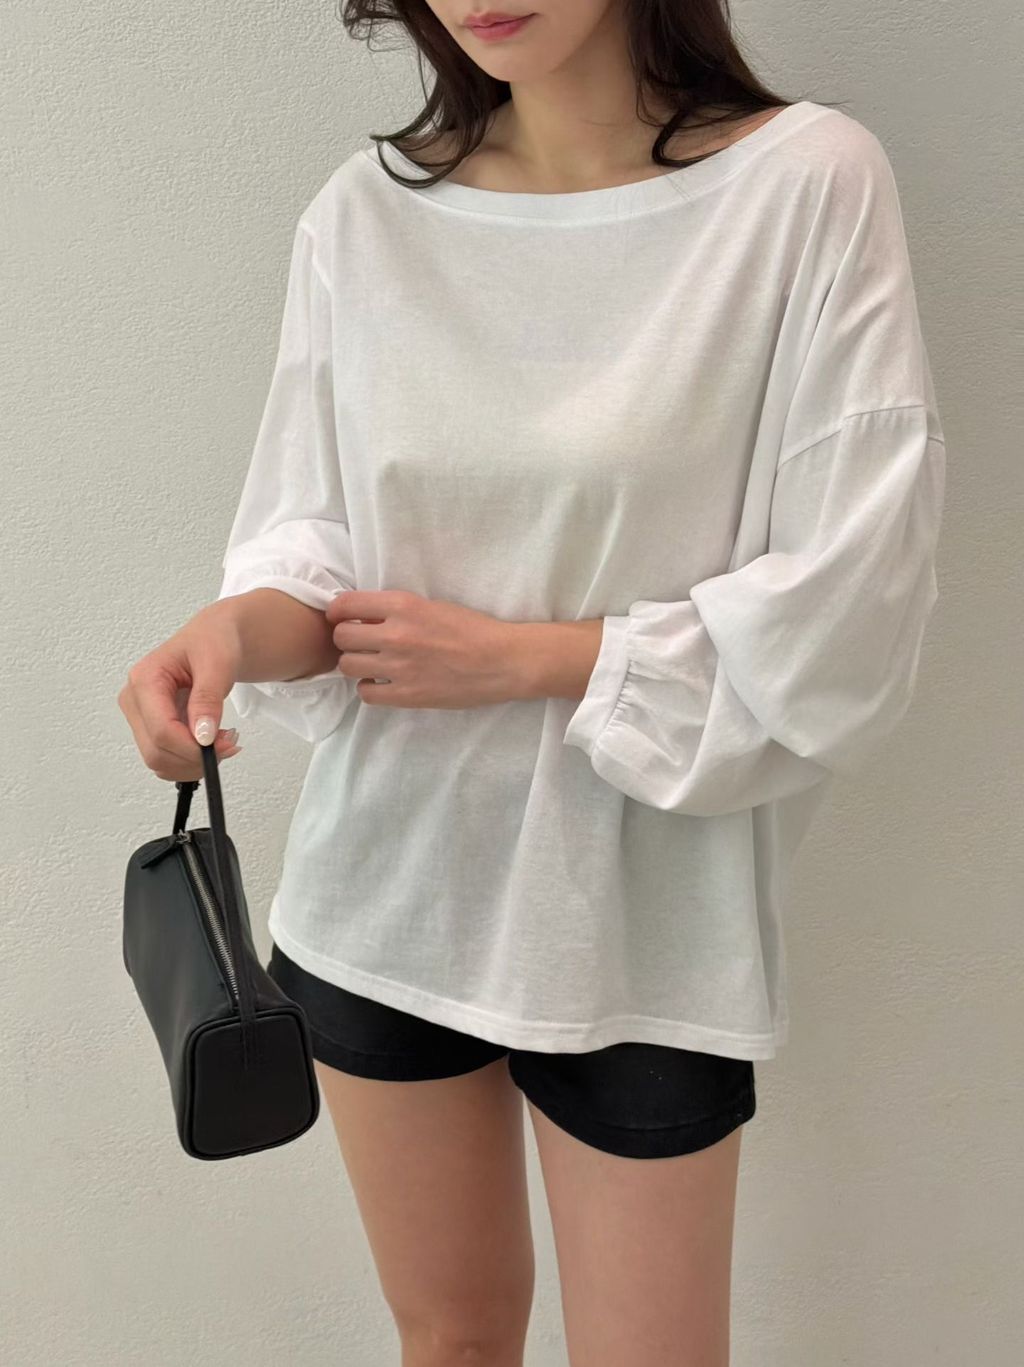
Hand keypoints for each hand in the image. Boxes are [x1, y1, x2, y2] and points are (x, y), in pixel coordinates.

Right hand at [118, 612, 244, 780]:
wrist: (213, 639)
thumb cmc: (212, 642)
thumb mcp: (217, 662)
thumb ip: (208, 698)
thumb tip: (202, 735)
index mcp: (145, 679)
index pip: (161, 730)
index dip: (192, 747)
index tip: (223, 745)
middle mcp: (135, 700)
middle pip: (156, 752)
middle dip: (195, 757)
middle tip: (229, 744)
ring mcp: (140, 717)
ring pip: (159, 761)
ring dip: (194, 762)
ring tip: (223, 741)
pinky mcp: (150, 728)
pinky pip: (166, 759)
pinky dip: (190, 761)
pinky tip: (210, 744)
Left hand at [325, 590, 518, 709]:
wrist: (502, 660)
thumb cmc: (473, 629)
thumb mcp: (432, 605)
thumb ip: (397, 611)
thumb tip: (365, 617)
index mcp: (403, 605)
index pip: (345, 605)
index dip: (338, 612)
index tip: (342, 618)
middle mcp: (395, 635)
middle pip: (341, 637)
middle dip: (346, 639)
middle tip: (361, 643)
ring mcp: (399, 667)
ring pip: (347, 666)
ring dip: (356, 664)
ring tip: (372, 664)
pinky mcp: (407, 695)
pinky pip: (366, 693)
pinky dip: (370, 688)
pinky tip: (384, 683)